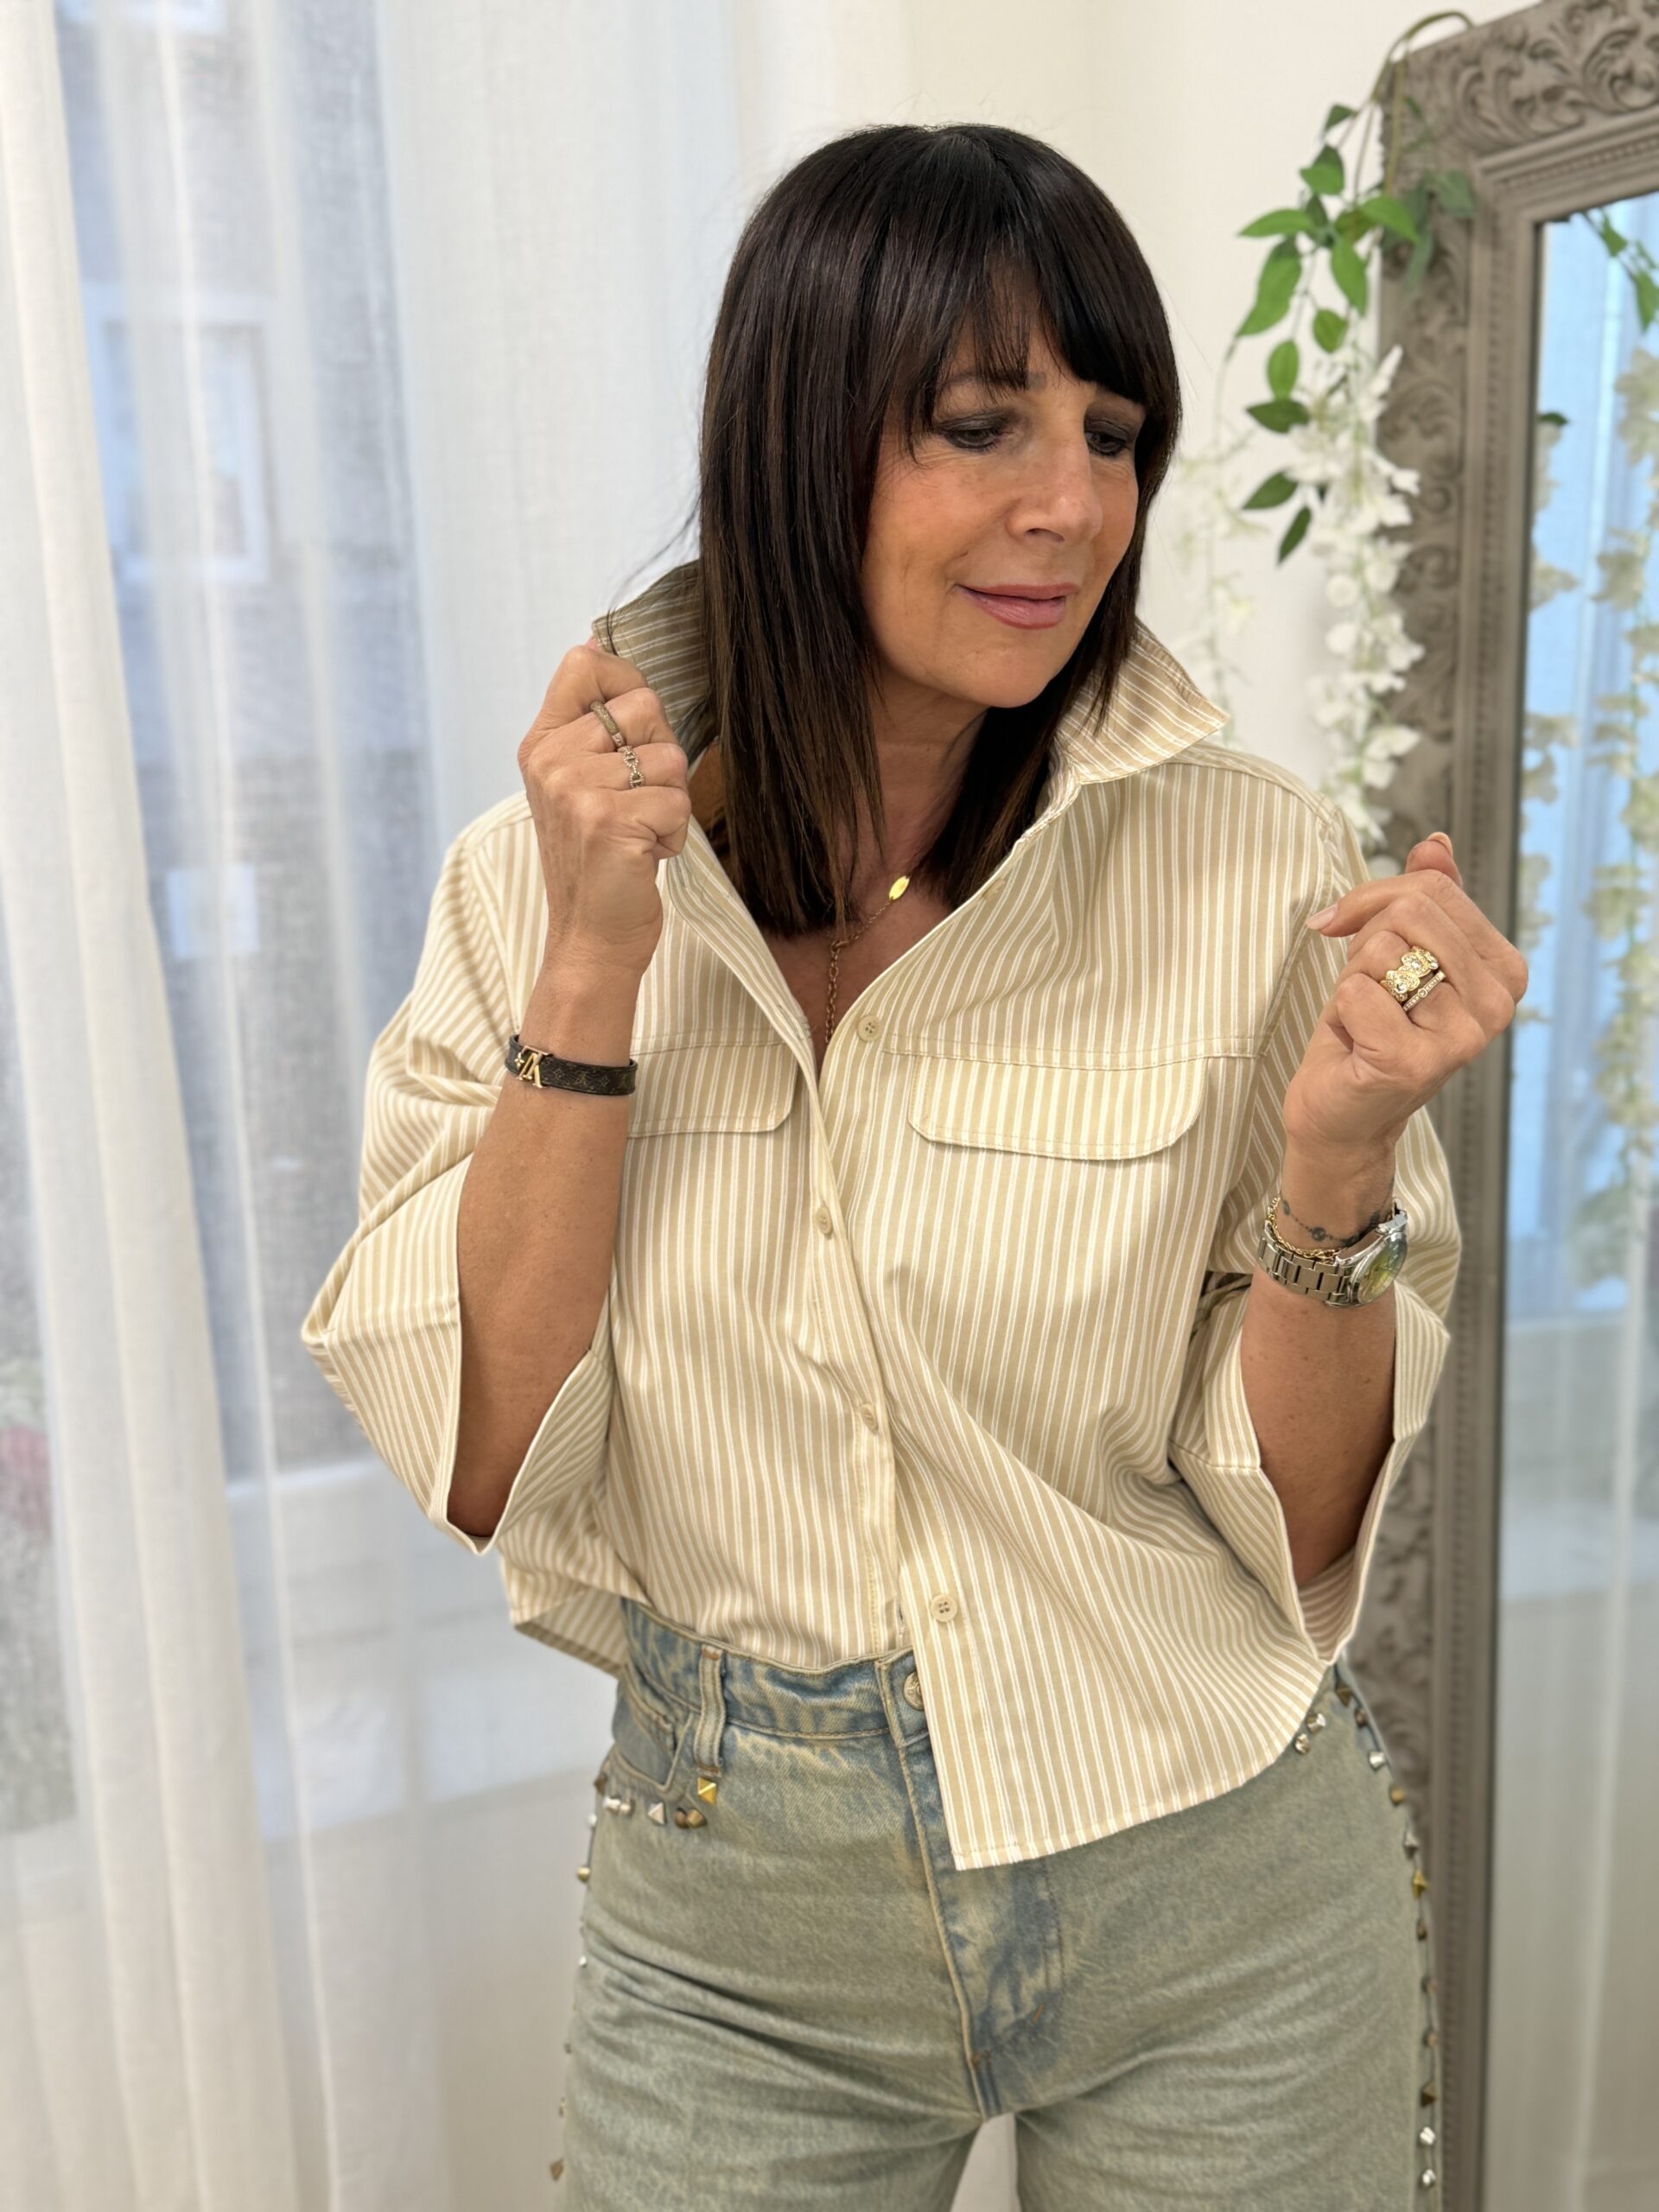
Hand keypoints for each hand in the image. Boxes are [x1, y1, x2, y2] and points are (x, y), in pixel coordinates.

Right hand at [519, 633, 692, 984]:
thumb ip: (591, 723)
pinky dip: (675, 835)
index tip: (634, 729)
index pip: (583, 664)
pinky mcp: (609, 823)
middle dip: (662, 756)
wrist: (590, 939)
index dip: (626, 681)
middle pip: (645, 706)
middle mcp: (552, 761)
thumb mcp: (580, 785)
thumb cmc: (599, 862)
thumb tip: (596, 641)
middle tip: (638, 800)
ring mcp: (576, 791)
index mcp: (542, 744)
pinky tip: (646, 856)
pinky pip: (677, 802)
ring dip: (671, 801)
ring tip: (640, 833)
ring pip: (670, 757)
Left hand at [1281, 830, 1528, 1165]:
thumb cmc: (1368, 1029)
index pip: (1434, 889)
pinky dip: (1340, 1012)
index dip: (1375, 900)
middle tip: (1366, 988)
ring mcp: (1461, 1038)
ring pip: (1381, 950)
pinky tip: (1356, 1043)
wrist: (1340, 1111)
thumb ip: (1424, 899)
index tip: (1354, 931)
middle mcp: (1497, 1005)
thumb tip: (1435, 846)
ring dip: (1354, 979)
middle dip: (1365, 940)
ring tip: (1366, 1017)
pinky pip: (1356, 992)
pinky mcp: (1412, 1063)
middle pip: (1409, 912)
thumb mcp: (1397, 952)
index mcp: (1504, 971)